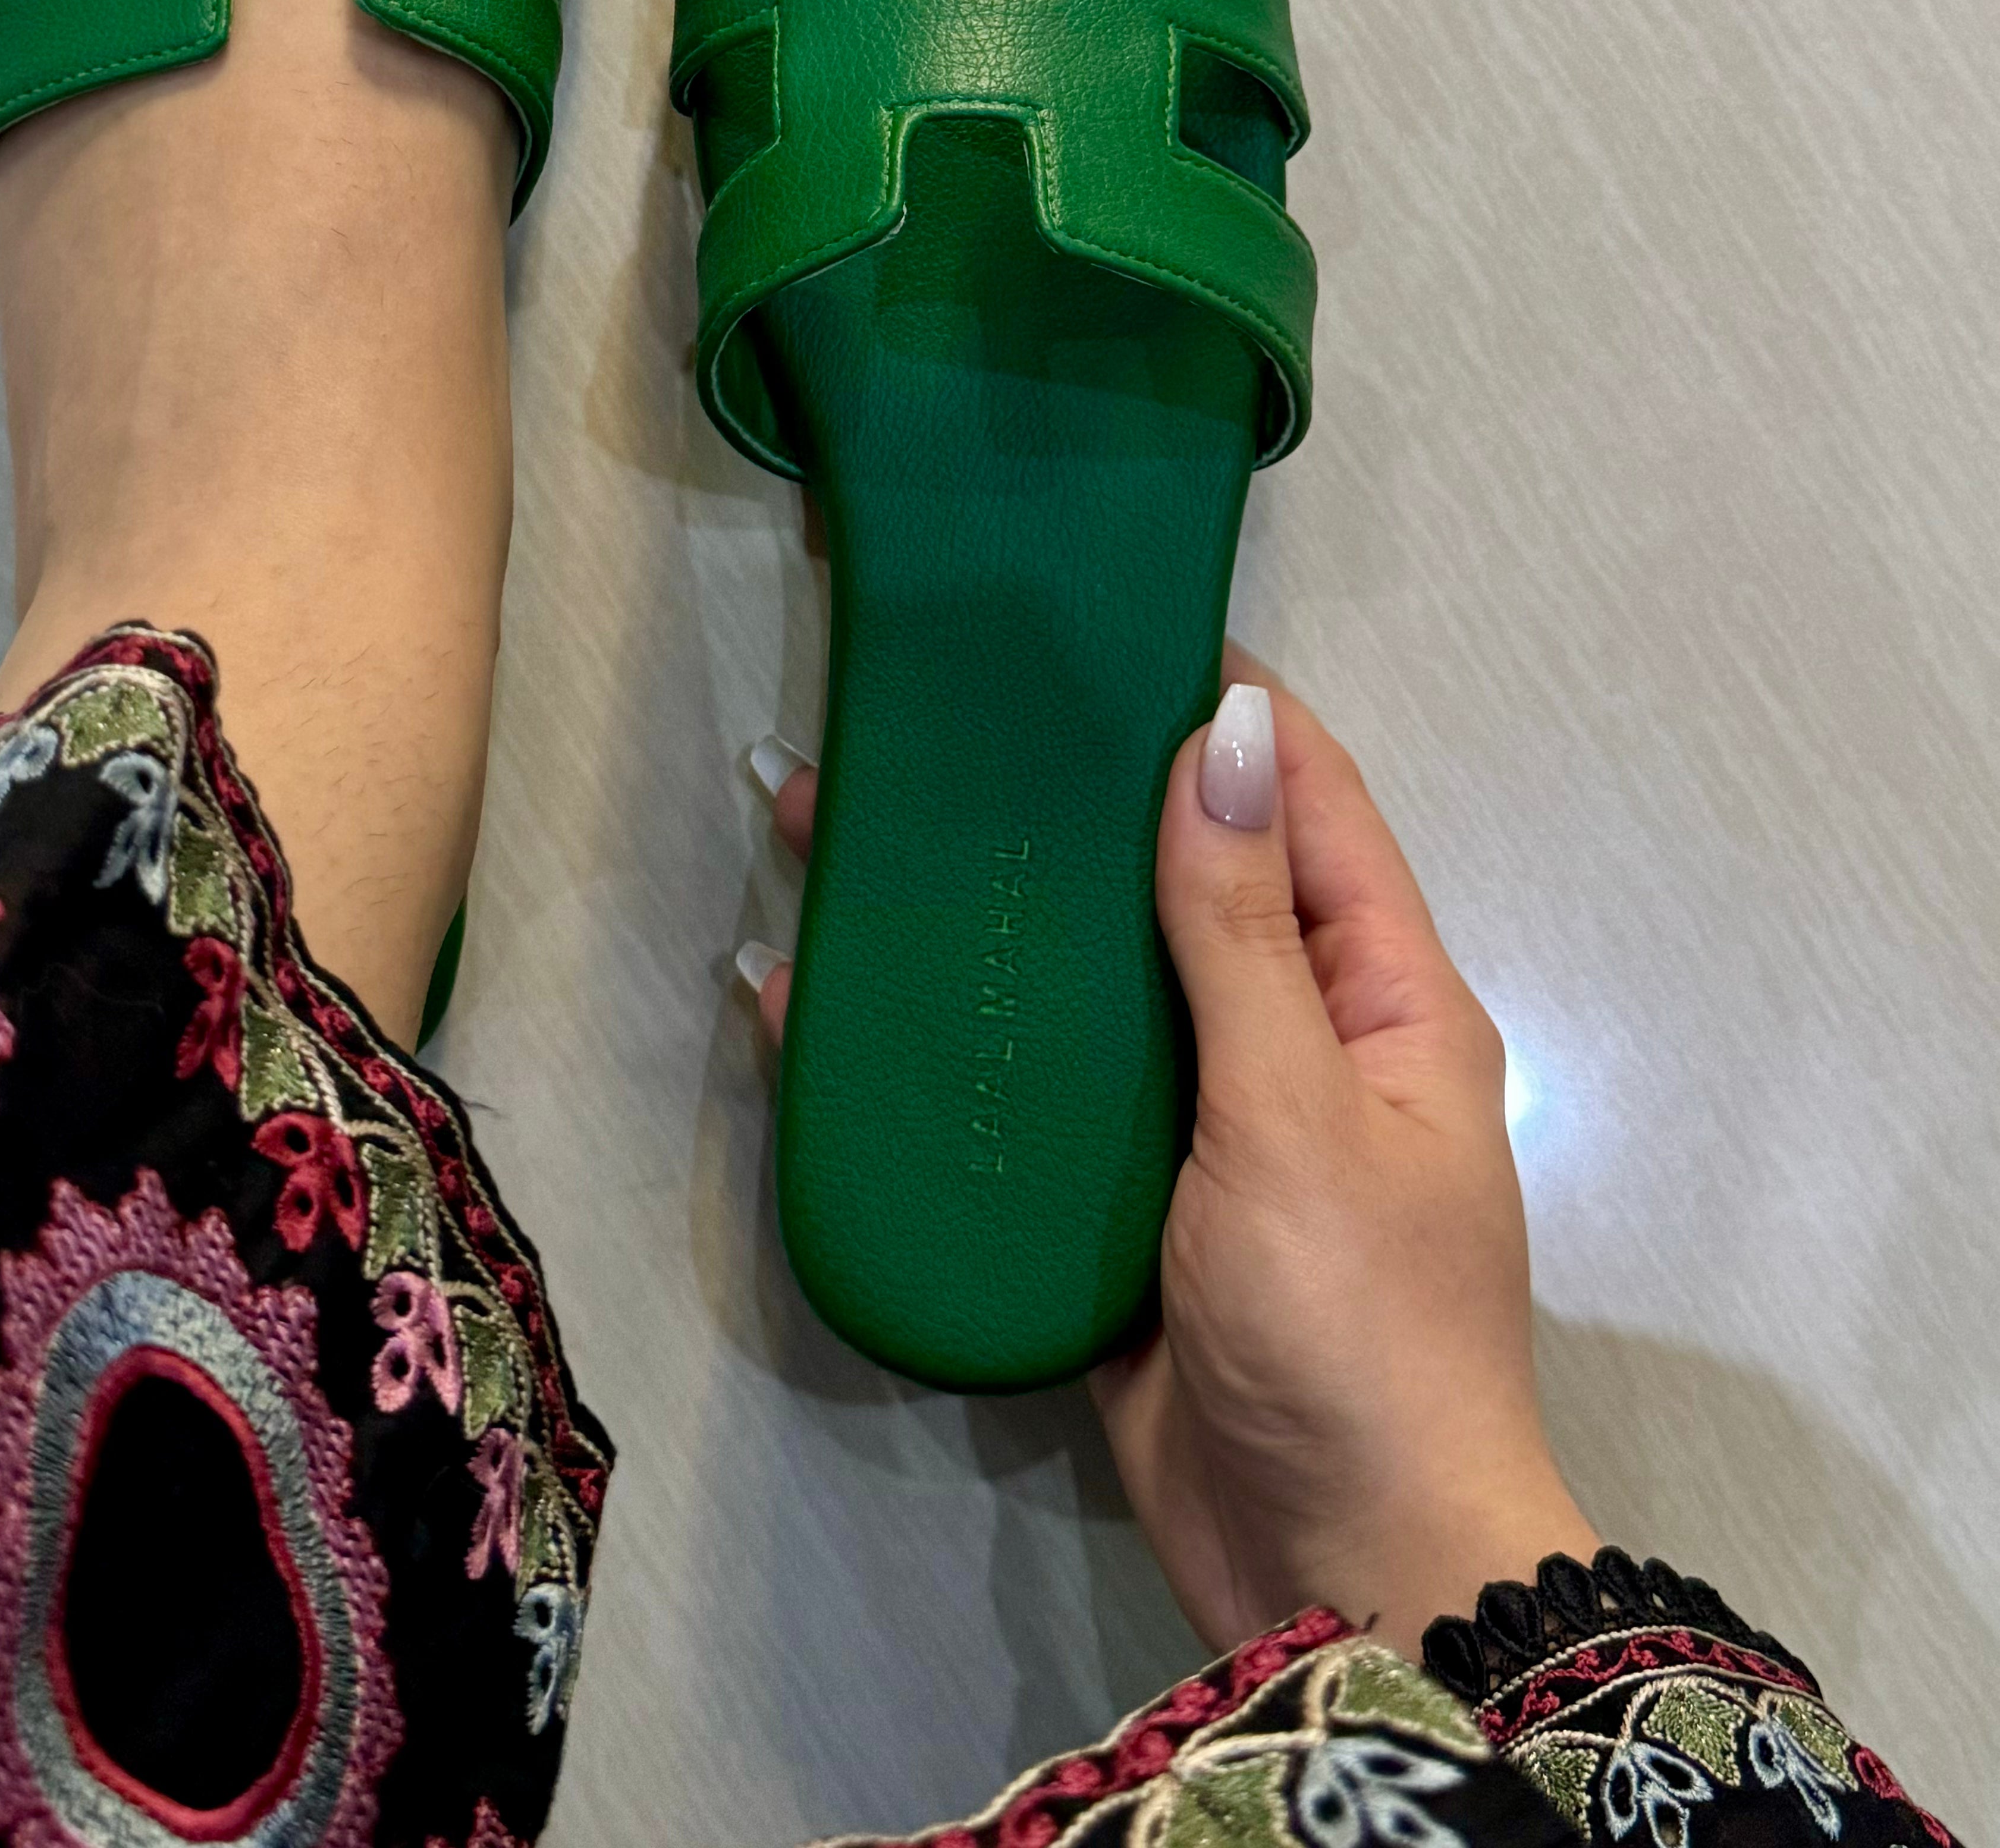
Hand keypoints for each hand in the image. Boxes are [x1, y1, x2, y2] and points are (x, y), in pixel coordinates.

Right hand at [742, 642, 1592, 1659]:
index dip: (1212, 702)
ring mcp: (1201, 1130)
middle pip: (1169, 881)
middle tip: (917, 717)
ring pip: (1085, 987)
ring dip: (981, 918)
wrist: (1340, 1579)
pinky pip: (1031, 1105)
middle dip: (1055, 803)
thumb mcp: (1301, 1114)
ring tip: (833, 832)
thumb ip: (1245, 929)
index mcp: (1379, 999)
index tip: (1097, 619)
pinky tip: (820, 1003)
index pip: (1299, 799)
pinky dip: (940, 1051)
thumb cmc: (1353, 1330)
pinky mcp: (1118, 1215)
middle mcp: (1292, 1043)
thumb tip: (1219, 730)